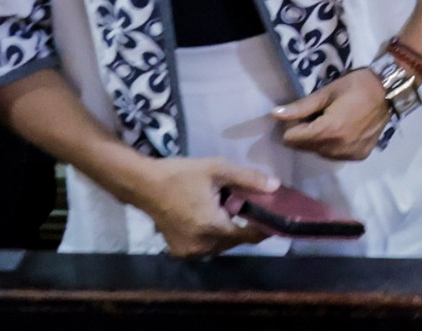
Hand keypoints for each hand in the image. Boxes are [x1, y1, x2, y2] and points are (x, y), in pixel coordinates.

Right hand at [123, 156, 278, 256]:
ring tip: (229, 210)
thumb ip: (249, 179)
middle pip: (234, 241)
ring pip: (220, 245)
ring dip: (228, 231)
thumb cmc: (182, 175)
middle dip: (244, 226)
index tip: (277, 219)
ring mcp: (188, 251)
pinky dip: (212, 235)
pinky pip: (206, 246)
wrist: (145, 185)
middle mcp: (201, 245)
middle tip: (250, 207)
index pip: (247, 236)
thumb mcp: (218, 169)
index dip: (263, 229)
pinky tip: (210, 218)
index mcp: (212, 227)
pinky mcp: (179, 251)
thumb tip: (276, 187)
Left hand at [272, 67, 393, 162]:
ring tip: (332, 122)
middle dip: (304, 134)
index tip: (303, 114)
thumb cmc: (357, 86)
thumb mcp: (327, 92)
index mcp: (327, 130)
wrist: (390, 91)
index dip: (292, 126)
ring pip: (319, 153)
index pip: (291, 139)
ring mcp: (349, 154)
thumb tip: (275, 115)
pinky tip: (345, 130)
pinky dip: (334, 145)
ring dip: (319, 141)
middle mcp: (336, 148)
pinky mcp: (359, 156)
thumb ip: (301, 107)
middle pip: (304, 148)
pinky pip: (335, 155)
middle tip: (318, 116)